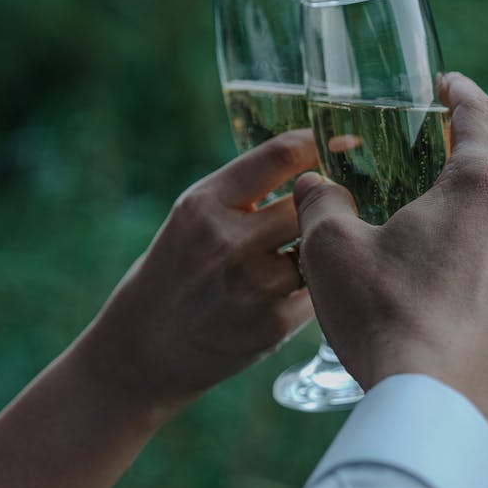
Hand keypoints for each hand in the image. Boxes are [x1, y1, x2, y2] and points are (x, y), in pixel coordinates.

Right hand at [81, 130, 317, 420]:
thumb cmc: (179, 268)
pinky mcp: (271, 325)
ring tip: (289, 263)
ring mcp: (250, 285)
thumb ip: (246, 190)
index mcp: (206, 202)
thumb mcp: (194, 216)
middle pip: (308, 205)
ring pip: (316, 251)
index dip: (319, 146)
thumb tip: (317, 165)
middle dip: (321, 208)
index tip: (343, 144)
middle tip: (326, 214)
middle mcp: (226, 240)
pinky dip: (311, 291)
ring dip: (314, 254)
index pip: (281, 155)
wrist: (145, 344)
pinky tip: (282, 296)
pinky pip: (316, 293)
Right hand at [294, 73, 487, 435]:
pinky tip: (450, 307)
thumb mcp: (331, 252)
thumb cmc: (384, 318)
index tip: (445, 86)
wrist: (434, 411)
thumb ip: (320, 205)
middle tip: (429, 177)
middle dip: (470, 168)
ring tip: (432, 253)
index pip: (480, 116)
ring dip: (481, 231)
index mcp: (480, 188)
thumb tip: (312, 185)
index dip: (460, 93)